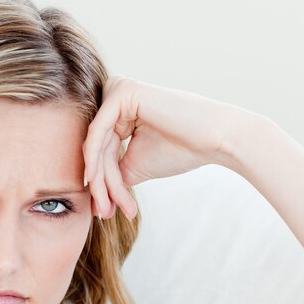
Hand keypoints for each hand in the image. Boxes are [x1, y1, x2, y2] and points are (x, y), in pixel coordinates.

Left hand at [82, 76, 247, 219]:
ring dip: (102, 180)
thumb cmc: (181, 151)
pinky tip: (92, 181)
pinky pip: (99, 131)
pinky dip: (94, 158)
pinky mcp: (123, 91)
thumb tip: (88, 187)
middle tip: (104, 215)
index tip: (103, 212)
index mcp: (121, 110)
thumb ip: (110, 171)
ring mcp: (119, 89)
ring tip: (109, 208)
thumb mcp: (135, 165)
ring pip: (97, 144)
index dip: (101, 184)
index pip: (102, 151)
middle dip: (100, 186)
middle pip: (97, 149)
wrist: (215, 140)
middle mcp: (117, 95)